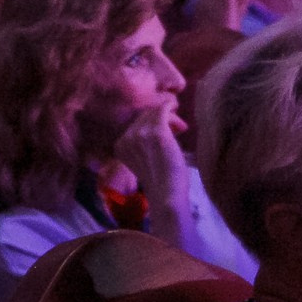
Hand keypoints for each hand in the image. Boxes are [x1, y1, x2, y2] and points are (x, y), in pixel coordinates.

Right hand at [113, 98, 191, 213]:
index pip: (135, 124)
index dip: (152, 123)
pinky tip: (176, 110)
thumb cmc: (159, 181)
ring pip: (154, 112)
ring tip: (181, 129)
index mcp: (120, 145)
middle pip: (144, 115)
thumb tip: (157, 124)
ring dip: (169, 117)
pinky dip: (170, 107)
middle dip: (161, 118)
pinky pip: (163, 110)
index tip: (167, 130)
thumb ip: (142, 143)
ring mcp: (141, 134)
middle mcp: (127, 137)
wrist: (166, 194)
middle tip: (177, 129)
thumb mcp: (142, 160)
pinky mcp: (157, 132)